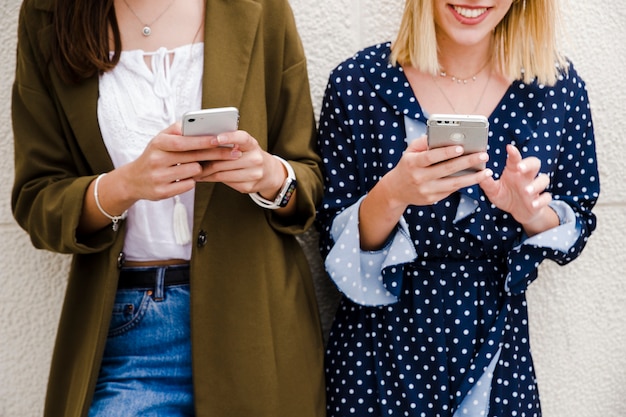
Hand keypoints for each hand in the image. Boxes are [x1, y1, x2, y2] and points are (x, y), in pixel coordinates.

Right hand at [118, 123, 236, 202]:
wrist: (133, 180)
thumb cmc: (154, 156)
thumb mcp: (161, 139)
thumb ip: (178, 130)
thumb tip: (199, 122)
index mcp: (158, 143)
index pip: (184, 141)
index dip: (203, 140)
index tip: (220, 139)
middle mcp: (157, 160)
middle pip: (193, 157)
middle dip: (216, 154)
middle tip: (233, 153)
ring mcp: (159, 177)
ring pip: (194, 171)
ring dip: (200, 168)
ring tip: (197, 165)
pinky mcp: (162, 192)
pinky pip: (188, 185)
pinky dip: (191, 180)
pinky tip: (187, 177)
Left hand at [193, 130, 285, 198]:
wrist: (268, 173)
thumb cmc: (248, 154)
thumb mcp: (244, 145)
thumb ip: (228, 142)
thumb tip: (200, 140)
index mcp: (252, 144)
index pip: (242, 138)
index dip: (229, 137)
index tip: (215, 138)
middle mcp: (256, 158)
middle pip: (225, 159)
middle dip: (205, 159)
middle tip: (189, 158)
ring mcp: (254, 174)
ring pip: (222, 173)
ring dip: (204, 172)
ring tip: (192, 169)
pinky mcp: (248, 186)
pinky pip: (224, 182)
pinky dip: (210, 179)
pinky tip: (202, 177)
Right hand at [358, 135, 491, 249]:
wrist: (396, 190)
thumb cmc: (407, 165)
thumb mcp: (410, 151)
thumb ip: (424, 142)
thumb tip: (442, 134)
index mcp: (413, 163)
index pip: (431, 157)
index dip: (445, 152)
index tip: (461, 147)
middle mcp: (419, 178)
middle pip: (446, 169)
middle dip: (467, 162)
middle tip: (483, 155)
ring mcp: (426, 190)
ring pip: (453, 184)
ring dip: (472, 178)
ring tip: (487, 171)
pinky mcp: (432, 199)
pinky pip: (451, 190)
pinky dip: (464, 184)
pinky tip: (476, 178)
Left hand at [479, 144, 556, 234]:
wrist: (519, 212)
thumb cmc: (506, 197)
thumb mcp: (493, 191)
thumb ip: (487, 184)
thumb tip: (480, 174)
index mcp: (514, 172)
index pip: (515, 160)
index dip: (514, 153)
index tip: (509, 148)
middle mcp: (526, 177)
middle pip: (534, 164)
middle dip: (529, 164)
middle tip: (520, 167)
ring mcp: (535, 188)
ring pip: (543, 179)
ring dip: (536, 184)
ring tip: (526, 191)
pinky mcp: (540, 200)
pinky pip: (546, 198)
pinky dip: (541, 200)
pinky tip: (534, 204)